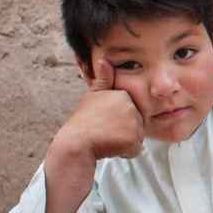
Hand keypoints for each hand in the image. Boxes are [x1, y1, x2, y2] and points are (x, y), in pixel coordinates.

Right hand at [42, 60, 146, 212]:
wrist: (75, 143)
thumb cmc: (84, 120)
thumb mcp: (93, 96)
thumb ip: (103, 80)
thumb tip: (104, 60)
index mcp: (123, 95)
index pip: (131, 111)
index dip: (117, 118)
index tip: (104, 119)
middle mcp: (131, 108)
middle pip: (136, 124)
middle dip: (122, 130)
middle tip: (105, 129)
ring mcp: (133, 125)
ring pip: (136, 137)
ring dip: (123, 141)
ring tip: (106, 137)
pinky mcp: (133, 141)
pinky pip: (134, 149)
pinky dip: (124, 151)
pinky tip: (110, 146)